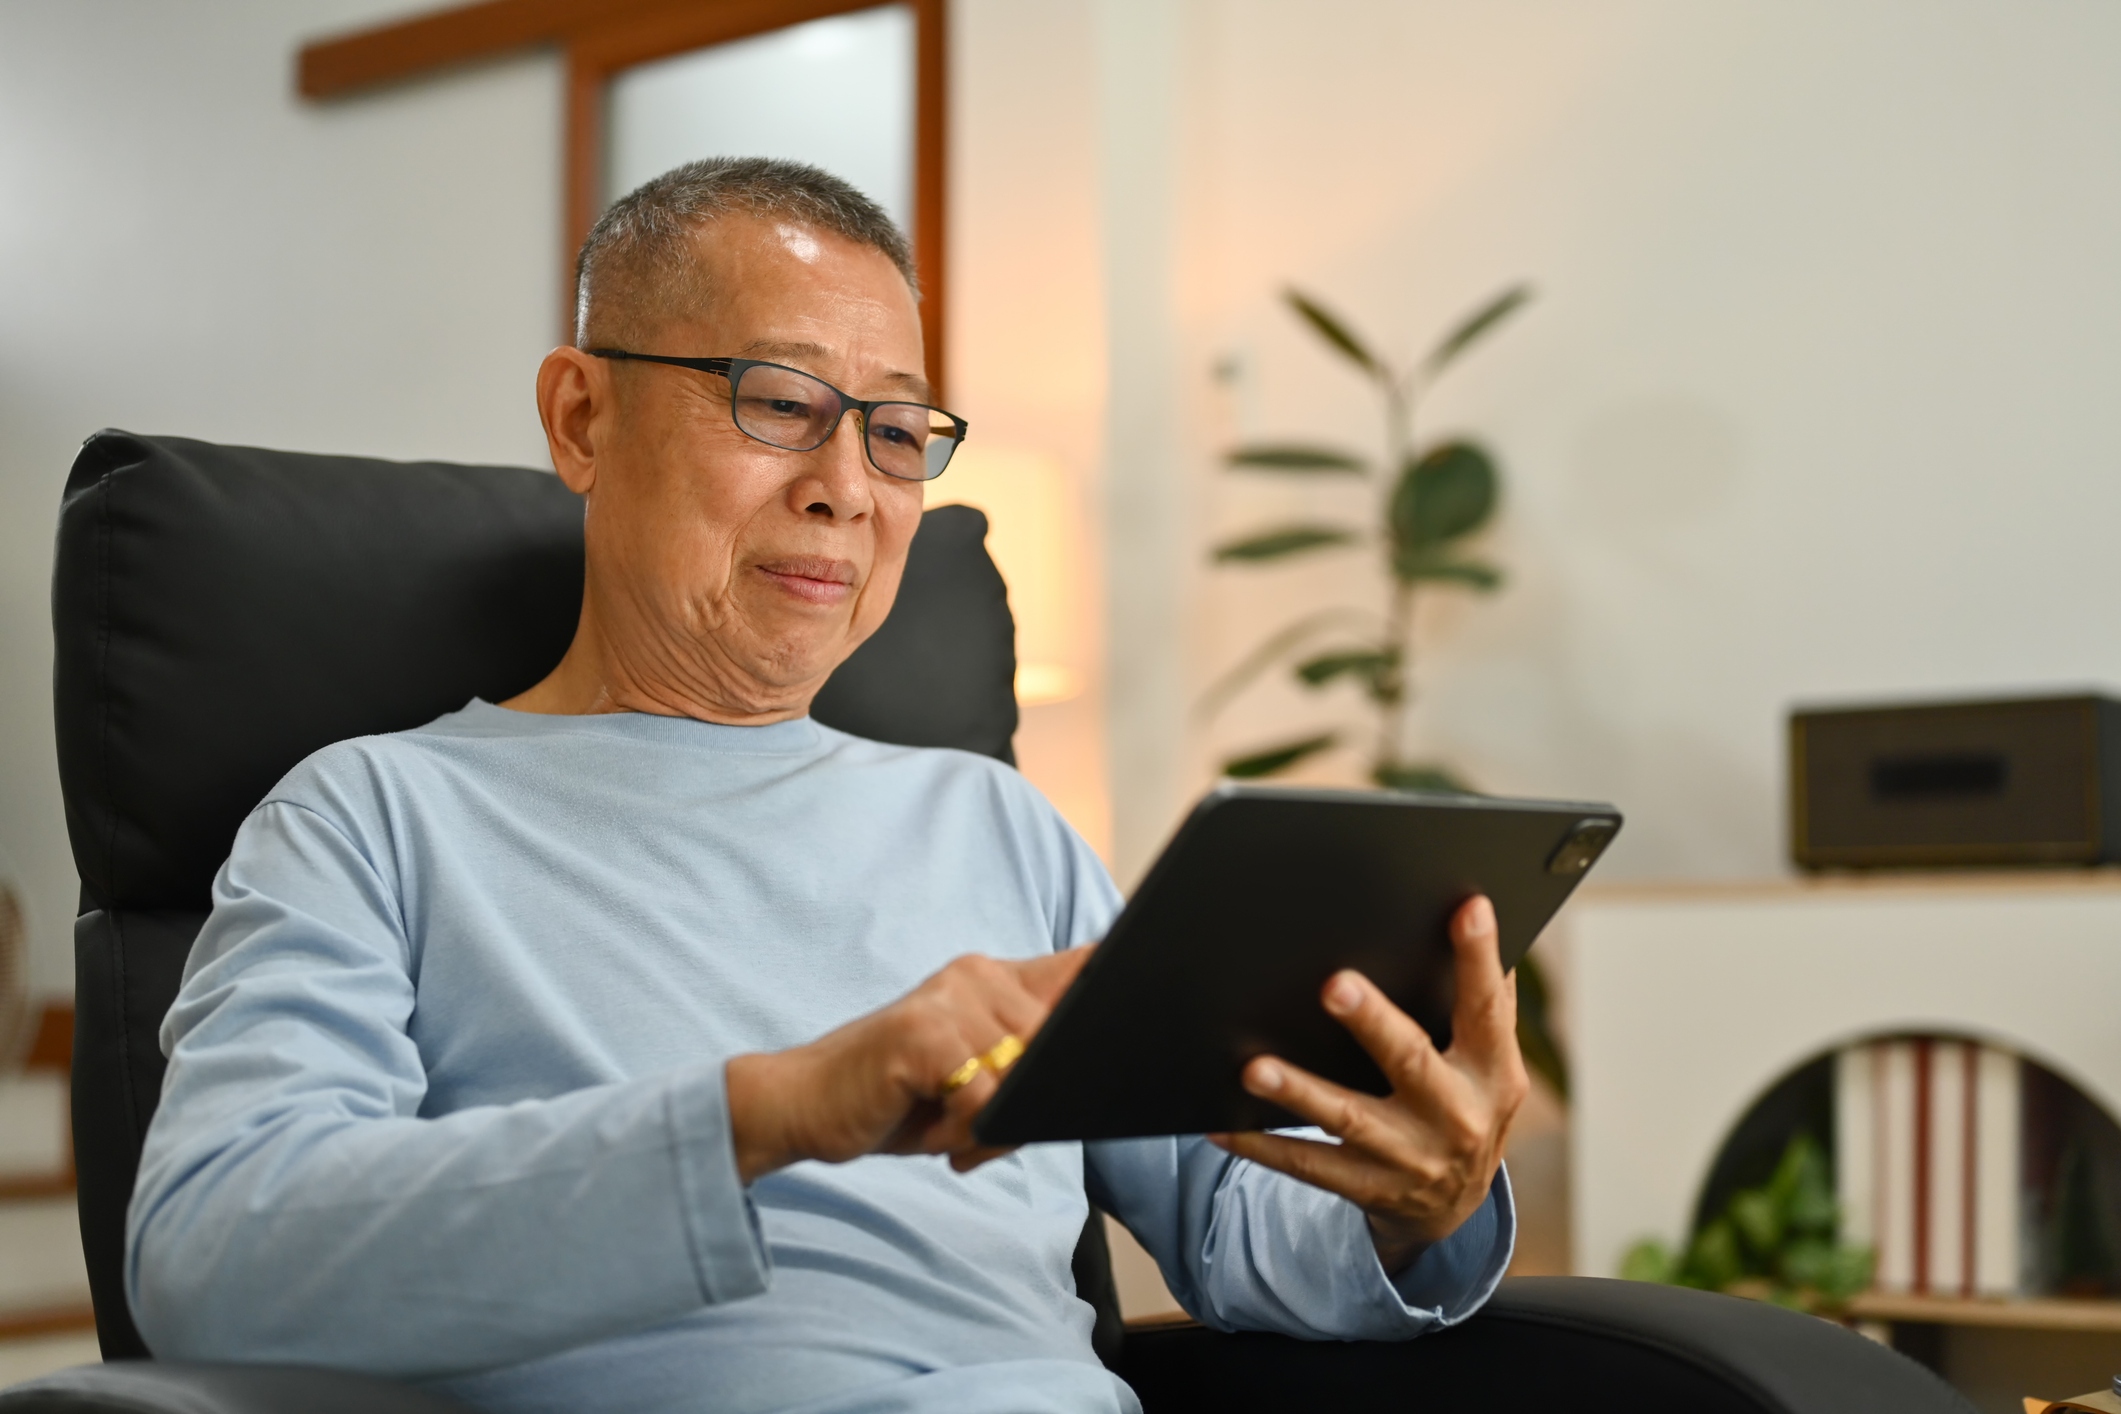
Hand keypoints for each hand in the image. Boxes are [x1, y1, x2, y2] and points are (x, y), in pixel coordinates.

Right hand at [725, 946, 1093, 1182]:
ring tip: (953, 1135)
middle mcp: (977, 975)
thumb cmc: (897, 1099)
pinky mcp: (924, 1035)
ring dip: (994, 1128)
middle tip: (981, 1134)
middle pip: (1060, 1046)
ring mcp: (950, 999)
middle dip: (1032, 1106)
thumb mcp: (975, 1079)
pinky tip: (937, 1137)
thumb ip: (1029, 1065)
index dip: (1117, 982)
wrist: (807, 1104)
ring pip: (1024, 1079)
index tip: (1149, 995)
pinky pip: (984, 1100)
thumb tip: (1094, 1068)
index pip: (1080, 966)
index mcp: (995, 978)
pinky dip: (966, 1133)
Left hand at [1208, 895, 1527, 1273]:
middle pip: (1410, 1060)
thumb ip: (1487, 1002)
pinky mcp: (1368, 1187)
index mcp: (1491, 1072)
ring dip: (1300, 1091)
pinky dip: (1263, 1147)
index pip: (1486, 1008)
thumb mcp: (1492, 1062)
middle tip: (1334, 984)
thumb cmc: (1466, 1103)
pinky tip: (1223, 1125)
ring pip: (1348, 1118)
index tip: (1466, 908)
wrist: (1456, 1205)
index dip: (1478, 959)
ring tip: (1254, 1068)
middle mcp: (1456, 1116)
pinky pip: (1308, 1165)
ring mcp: (1410, 1157)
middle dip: (1372, 1023)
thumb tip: (1476, 914)